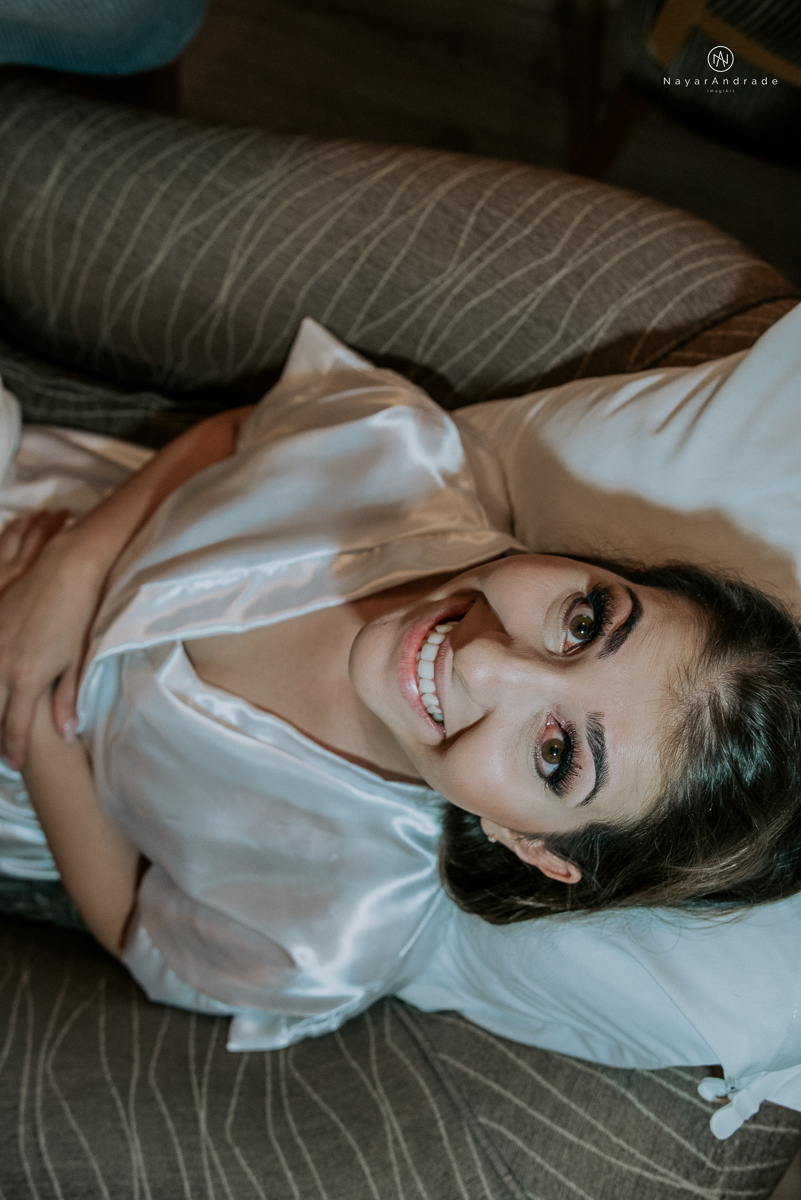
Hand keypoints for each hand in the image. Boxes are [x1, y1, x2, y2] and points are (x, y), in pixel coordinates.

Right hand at [0, 514, 106, 767]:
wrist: (64, 571)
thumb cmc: (78, 616)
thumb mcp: (77, 660)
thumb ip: (68, 699)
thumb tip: (67, 734)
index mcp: (27, 678)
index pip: (16, 728)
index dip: (15, 750)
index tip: (17, 764)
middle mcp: (1, 666)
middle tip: (4, 754)